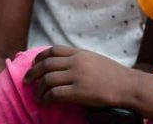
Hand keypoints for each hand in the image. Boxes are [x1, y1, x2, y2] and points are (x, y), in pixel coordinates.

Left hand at [23, 46, 137, 108]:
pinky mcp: (79, 92)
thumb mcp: (94, 59)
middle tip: (26, 81)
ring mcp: (77, 76)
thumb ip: (79, 60)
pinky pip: (55, 94)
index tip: (33, 63)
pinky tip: (44, 103)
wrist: (126, 85)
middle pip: (47, 64)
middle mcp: (76, 61)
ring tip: (36, 96)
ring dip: (38, 89)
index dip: (40, 56)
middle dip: (33, 72)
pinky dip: (46, 99)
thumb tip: (64, 66)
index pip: (54, 50)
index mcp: (80, 52)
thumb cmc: (113, 74)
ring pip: (48, 79)